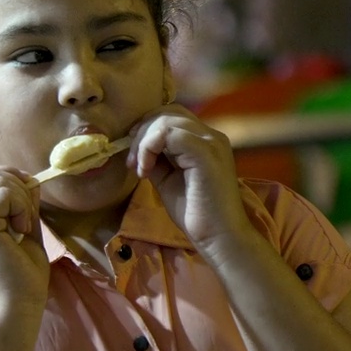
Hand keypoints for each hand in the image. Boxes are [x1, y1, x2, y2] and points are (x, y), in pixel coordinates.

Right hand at [0, 167, 49, 317]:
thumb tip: (32, 180)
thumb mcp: (26, 231)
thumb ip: (26, 206)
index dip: (11, 180)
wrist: (16, 307)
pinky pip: (2, 194)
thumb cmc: (23, 278)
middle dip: (18, 187)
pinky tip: (21, 230)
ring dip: (21, 199)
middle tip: (27, 219)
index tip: (28, 203)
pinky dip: (20, 206)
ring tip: (23, 227)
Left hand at [126, 105, 254, 254]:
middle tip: (132, 161)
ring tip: (139, 168)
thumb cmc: (196, 214)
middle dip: (141, 132)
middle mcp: (211, 135)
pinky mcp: (205, 152)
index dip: (146, 130)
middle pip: (167, 112)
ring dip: (143, 141)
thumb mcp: (168, 179)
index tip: (134, 158)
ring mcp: (210, 141)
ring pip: (166, 120)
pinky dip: (149, 147)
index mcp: (205, 140)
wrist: (219, 238)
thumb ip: (157, 159)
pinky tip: (146, 170)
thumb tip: (137, 146)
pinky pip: (168, 133)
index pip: (172, 116)